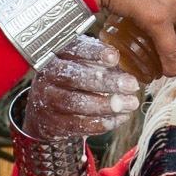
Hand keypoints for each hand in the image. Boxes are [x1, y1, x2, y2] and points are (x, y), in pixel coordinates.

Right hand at [24, 37, 140, 140]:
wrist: (43, 111)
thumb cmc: (72, 82)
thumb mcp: (83, 65)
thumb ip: (102, 63)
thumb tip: (130, 66)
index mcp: (57, 56)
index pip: (74, 50)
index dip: (94, 54)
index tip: (114, 57)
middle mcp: (48, 76)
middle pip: (75, 78)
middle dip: (106, 82)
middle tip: (131, 84)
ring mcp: (47, 101)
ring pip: (77, 103)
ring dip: (107, 105)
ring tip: (130, 103)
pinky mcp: (53, 123)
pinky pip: (78, 124)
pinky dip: (102, 122)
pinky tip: (120, 117)